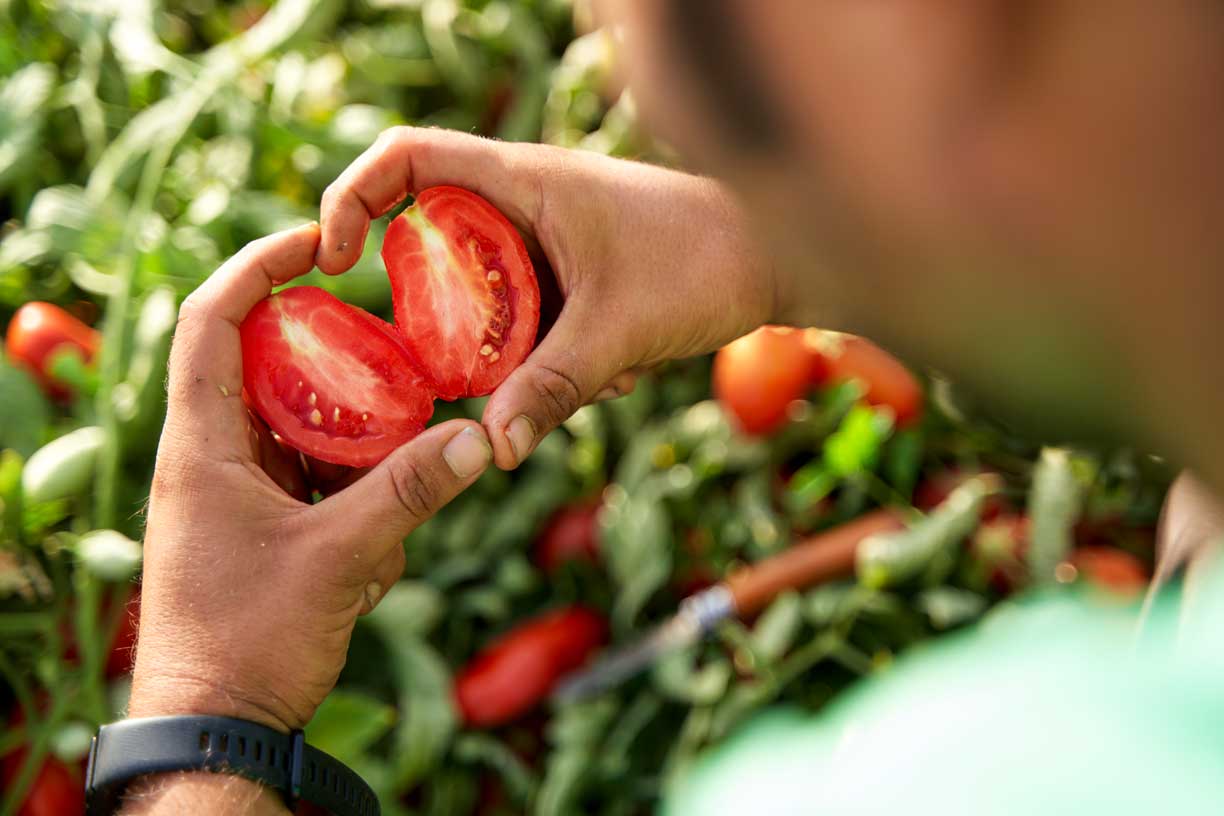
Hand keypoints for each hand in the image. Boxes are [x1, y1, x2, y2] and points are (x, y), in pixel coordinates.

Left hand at [129, 223, 493, 733]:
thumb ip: (409, 493)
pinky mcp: (266, 525)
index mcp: (201, 443)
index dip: (257, 266)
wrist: (216, 724)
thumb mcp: (339, 559)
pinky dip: (357, 491)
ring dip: (356, 437)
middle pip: (270, 365)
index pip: (211, 320)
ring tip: (402, 455)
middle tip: (400, 347)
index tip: (317, 240)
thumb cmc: (248, 638)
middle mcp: (213, 454)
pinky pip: (318, 478)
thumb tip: (479, 438)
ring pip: (303, 426)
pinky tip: (383, 536)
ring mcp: (240, 491)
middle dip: (336, 358)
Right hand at [317, 127, 778, 469]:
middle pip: (430, 236)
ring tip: (587, 369)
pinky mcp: (572, 274)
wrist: (779, 258)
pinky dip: (554, 354)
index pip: (405, 157)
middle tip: (445, 365)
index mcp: (520, 179)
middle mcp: (524, 200)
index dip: (350, 195)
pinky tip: (621, 372)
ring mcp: (548, 239)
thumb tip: (491, 452)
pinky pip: (529, 316)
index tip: (332, 260)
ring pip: (484, 291)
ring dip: (512, 347)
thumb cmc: (706, 261)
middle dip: (436, 310)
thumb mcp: (618, 331)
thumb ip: (551, 388)